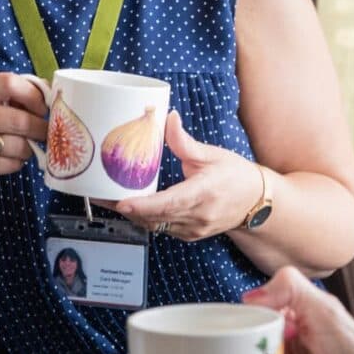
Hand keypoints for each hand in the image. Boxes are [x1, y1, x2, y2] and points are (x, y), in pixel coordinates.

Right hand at [0, 72, 48, 198]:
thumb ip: (9, 97)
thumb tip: (49, 96)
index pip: (9, 83)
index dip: (33, 95)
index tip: (42, 108)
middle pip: (19, 120)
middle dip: (40, 129)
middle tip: (46, 133)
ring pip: (18, 146)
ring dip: (29, 149)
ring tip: (26, 147)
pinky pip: (9, 164)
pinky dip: (17, 163)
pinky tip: (10, 159)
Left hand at [112, 111, 261, 239]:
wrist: (255, 201)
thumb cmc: (236, 175)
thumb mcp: (212, 154)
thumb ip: (185, 141)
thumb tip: (168, 119)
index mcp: (204, 193)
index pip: (170, 203)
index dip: (143, 205)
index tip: (121, 202)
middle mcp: (198, 216)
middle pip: (154, 217)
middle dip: (125, 207)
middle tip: (98, 193)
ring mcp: (193, 229)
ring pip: (154, 225)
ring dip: (131, 214)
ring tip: (106, 197)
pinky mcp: (188, 235)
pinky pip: (161, 228)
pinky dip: (144, 217)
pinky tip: (130, 205)